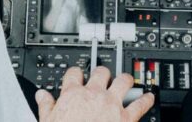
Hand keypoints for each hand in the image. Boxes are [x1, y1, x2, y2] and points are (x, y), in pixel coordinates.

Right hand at [36, 66, 154, 121]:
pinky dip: (147, 99)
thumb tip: (41, 96)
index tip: (77, 75)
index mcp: (73, 95)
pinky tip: (150, 97)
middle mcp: (94, 94)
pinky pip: (140, 104)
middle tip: (104, 75)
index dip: (75, 73)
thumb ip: (46, 106)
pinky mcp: (126, 118)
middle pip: (101, 72)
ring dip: (126, 80)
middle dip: (103, 73)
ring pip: (123, 81)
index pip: (73, 74)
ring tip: (128, 80)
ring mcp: (111, 104)